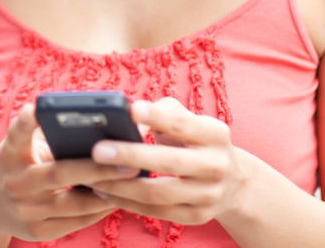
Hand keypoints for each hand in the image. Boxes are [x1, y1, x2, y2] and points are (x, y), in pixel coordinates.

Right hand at [0, 103, 137, 241]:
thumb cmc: (16, 164)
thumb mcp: (20, 147)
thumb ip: (49, 136)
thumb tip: (103, 129)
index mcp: (9, 155)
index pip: (16, 135)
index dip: (26, 123)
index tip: (37, 108)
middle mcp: (15, 182)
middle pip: (59, 173)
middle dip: (97, 167)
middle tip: (129, 160)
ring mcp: (25, 210)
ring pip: (74, 204)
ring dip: (107, 192)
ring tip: (133, 180)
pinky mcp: (36, 232)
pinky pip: (76, 222)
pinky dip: (98, 209)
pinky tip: (117, 198)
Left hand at [87, 97, 250, 225]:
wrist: (232, 182)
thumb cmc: (194, 140)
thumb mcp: (190, 120)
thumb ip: (162, 112)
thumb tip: (129, 119)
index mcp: (215, 134)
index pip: (184, 124)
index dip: (158, 117)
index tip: (131, 110)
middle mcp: (216, 165)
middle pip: (170, 162)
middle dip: (131, 156)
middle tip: (97, 150)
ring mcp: (209, 195)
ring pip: (159, 194)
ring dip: (121, 186)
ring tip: (92, 176)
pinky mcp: (197, 216)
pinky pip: (156, 211)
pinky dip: (127, 202)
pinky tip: (105, 192)